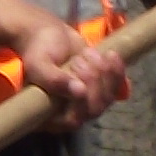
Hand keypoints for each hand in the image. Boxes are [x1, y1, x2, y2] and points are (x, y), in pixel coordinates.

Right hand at [11, 11, 131, 127]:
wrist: (50, 34)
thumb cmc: (38, 51)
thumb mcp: (39, 63)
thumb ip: (52, 79)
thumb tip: (79, 92)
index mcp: (50, 113)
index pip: (73, 121)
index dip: (81, 102)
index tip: (76, 76)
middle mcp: (71, 112)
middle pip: (94, 108)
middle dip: (91, 80)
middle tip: (78, 59)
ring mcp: (89, 102)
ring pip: (107, 98)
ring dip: (102, 72)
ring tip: (87, 53)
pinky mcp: (102, 89)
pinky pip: (117, 87)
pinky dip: (117, 70)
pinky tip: (111, 55)